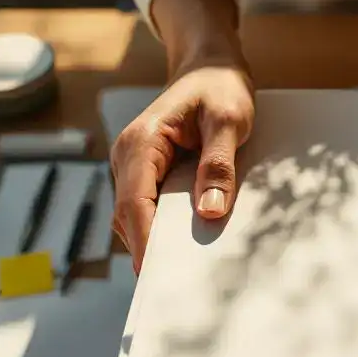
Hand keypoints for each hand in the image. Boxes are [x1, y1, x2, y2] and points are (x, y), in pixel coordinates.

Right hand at [111, 59, 253, 272]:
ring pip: (138, 218)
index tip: (158, 275)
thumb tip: (211, 210)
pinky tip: (193, 248)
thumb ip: (220, 162)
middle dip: (151, 251)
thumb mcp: (229, 120)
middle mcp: (128, 157)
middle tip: (179, 290)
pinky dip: (167, 231)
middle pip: (131, 217)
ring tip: (189, 278)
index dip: (145, 242)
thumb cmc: (220, 87)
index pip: (135, 202)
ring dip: (159, 243)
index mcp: (141, 142)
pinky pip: (151, 210)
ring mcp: (135, 168)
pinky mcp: (149, 176)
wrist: (210, 66)